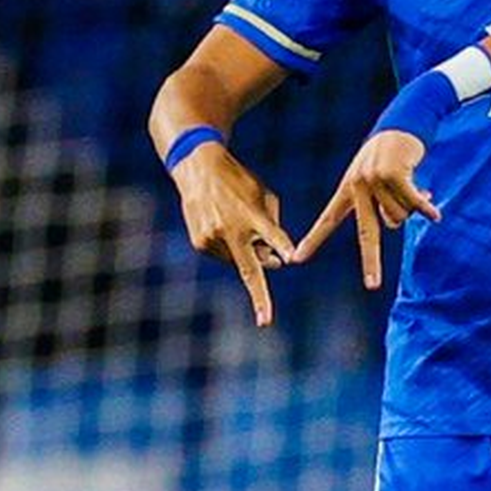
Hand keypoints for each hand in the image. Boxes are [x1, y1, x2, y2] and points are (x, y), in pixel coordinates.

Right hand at [172, 141, 293, 327]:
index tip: (291, 258)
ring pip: (240, 262)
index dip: (281, 246)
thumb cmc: (240, 183)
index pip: (272, 233)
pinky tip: (225, 226)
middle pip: (249, 268)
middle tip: (266, 321)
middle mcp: (231, 229)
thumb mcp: (263, 195)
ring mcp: (213, 238)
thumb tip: (272, 263)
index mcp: (252, 214)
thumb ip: (272, 227)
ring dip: (248, 254)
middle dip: (259, 296)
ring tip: (239, 224)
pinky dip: (231, 249)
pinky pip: (225, 256)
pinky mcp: (200, 243)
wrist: (199, 169)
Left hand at [292, 129, 440, 289]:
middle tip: (372, 286)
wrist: (401, 123)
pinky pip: (412, 202)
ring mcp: (375, 180)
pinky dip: (425, 208)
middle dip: (371, 261)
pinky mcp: (394, 174)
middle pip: (366, 233)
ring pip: (399, 216)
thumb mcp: (378, 179)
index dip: (313, 240)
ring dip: (411, 205)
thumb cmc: (389, 155)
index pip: (328, 219)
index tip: (296, 258)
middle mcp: (358, 187)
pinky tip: (436, 215)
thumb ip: (385, 204)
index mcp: (348, 189)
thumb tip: (403, 223)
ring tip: (412, 185)